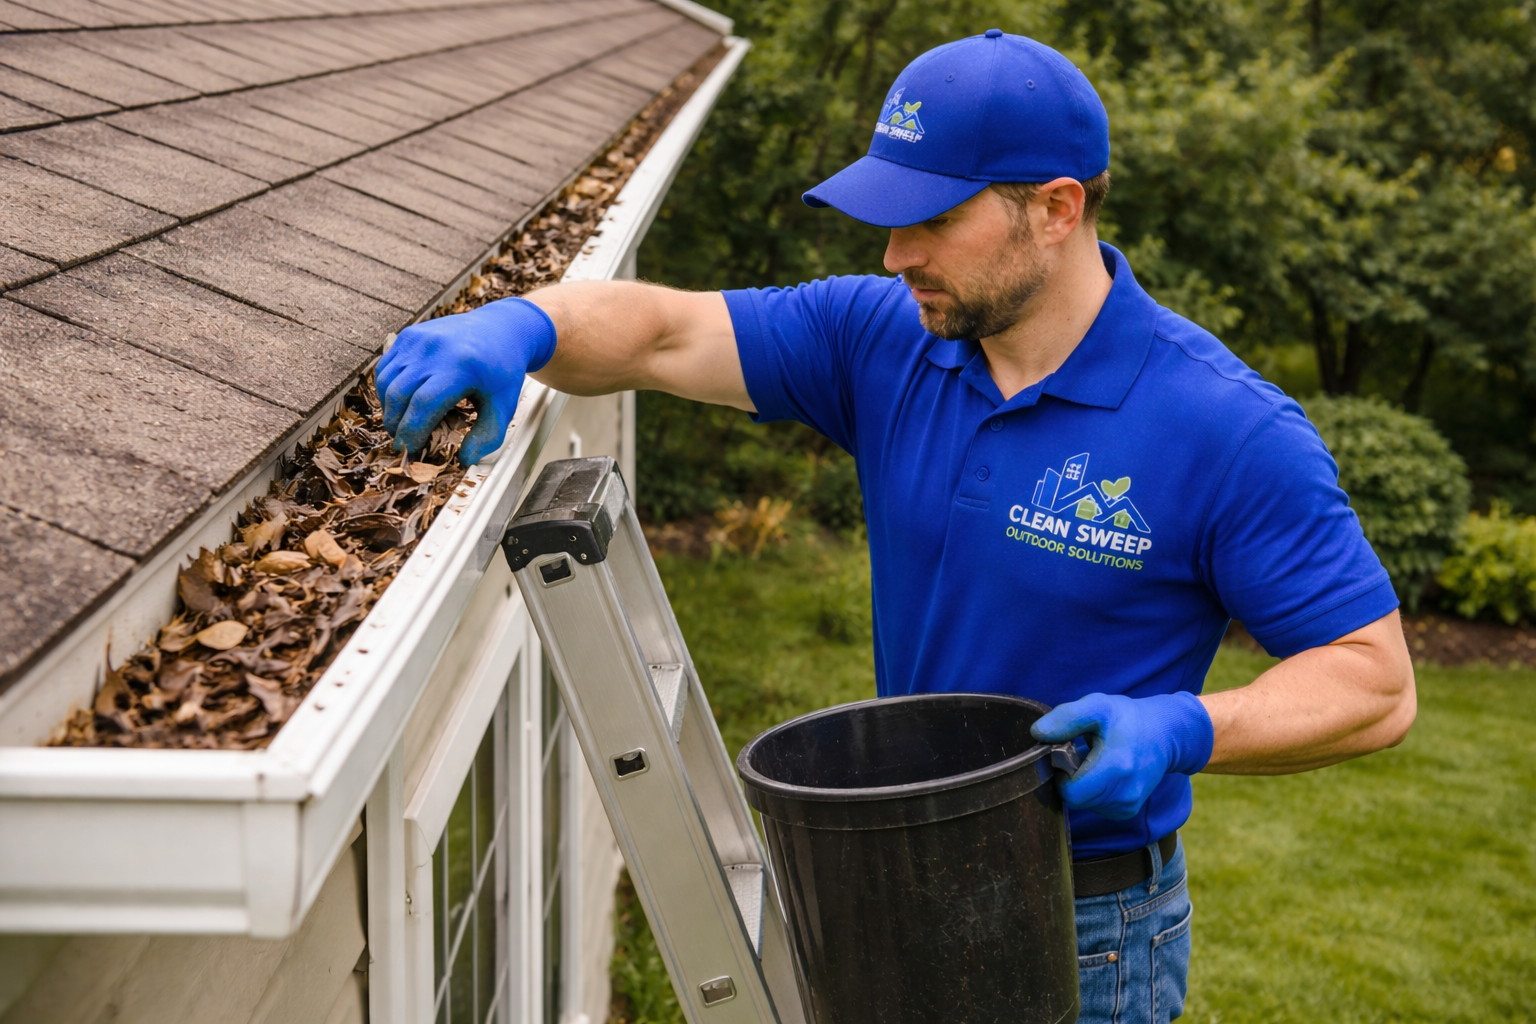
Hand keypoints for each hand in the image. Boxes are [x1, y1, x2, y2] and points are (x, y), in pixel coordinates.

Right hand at [376, 296, 556, 463]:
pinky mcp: (409, 335)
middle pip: (400, 394)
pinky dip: (386, 389)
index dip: (412, 431)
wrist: (501, 328)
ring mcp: (418, 339)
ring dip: (388, 409)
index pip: (424, 404)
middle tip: (403, 444)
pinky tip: (399, 403)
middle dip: (396, 424)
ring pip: (387, 381)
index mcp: (460, 366)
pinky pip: (386, 367)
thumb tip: (464, 460)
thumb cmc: (502, 369)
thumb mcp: (505, 404)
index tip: (410, 450)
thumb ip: (488, 435)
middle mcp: (434, 349)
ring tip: (400, 426)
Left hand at [1031, 692, 1213, 819]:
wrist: (1166, 734)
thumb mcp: (1098, 707)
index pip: (1071, 792)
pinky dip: (1095, 792)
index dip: (1061, 774)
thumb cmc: (1128, 719)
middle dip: (1072, 778)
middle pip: (1076, 798)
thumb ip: (1067, 718)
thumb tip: (1037, 733)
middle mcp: (1125, 793)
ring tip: (1096, 761)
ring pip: (1086, 804)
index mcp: (1117, 768)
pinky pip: (1097, 807)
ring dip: (1084, 785)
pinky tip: (1104, 773)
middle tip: (1082, 754)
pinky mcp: (1128, 810)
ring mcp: (1128, 805)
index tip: (1067, 754)